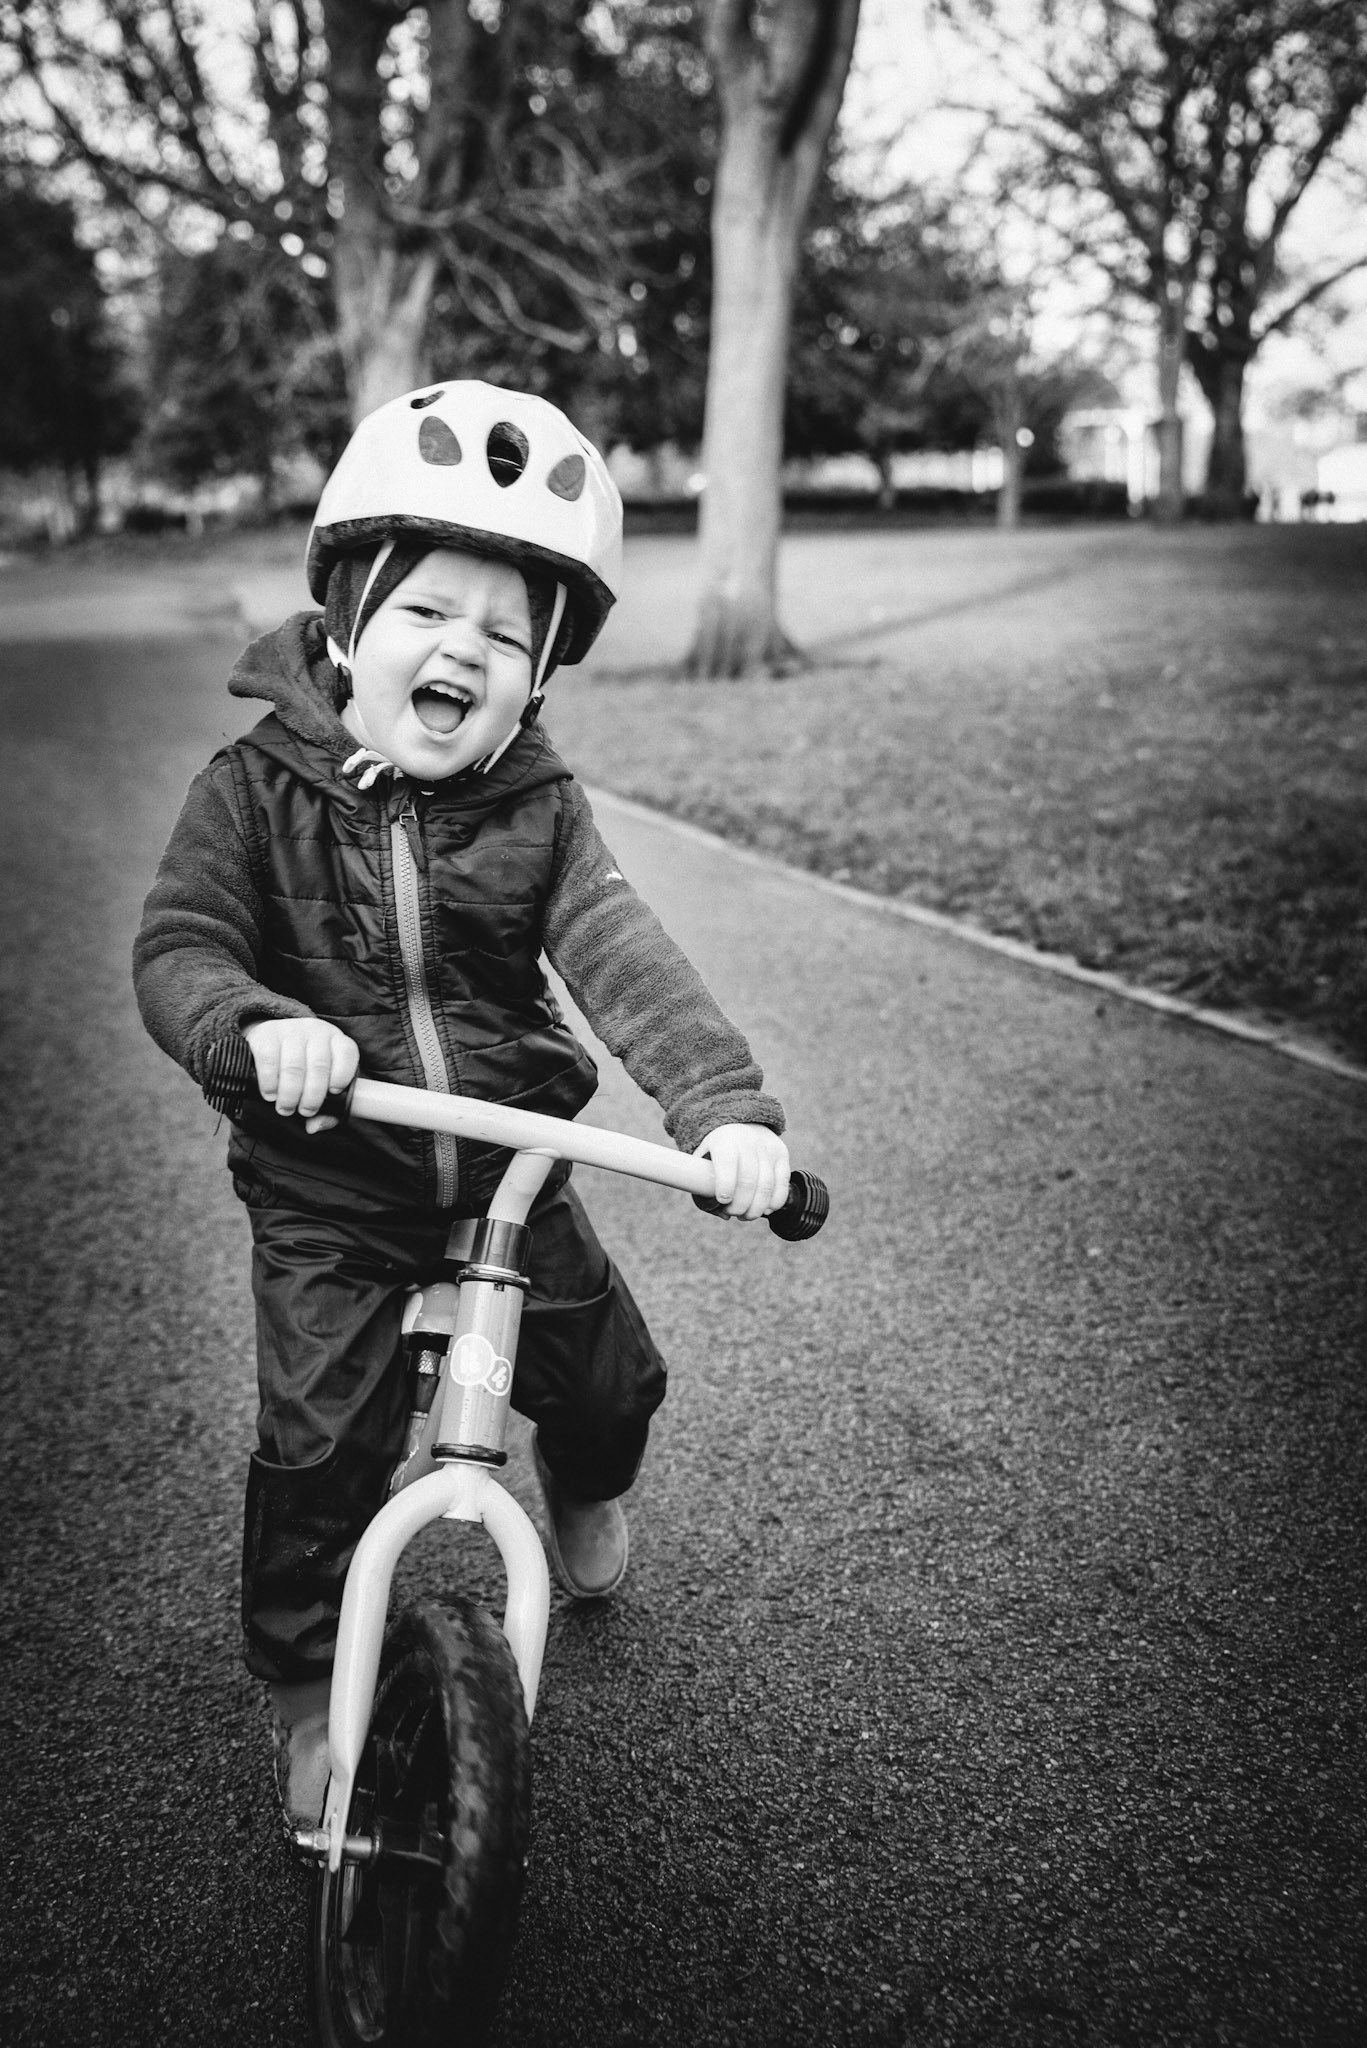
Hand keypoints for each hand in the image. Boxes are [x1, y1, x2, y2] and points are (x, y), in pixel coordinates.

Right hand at [243, 1018, 358, 1131]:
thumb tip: (315, 1127)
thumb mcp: (318, 1082)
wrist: (268, 1040)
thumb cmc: (301, 1066)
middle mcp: (315, 1031)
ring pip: (294, 1067)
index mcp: (336, 1040)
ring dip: (290, 1095)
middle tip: (304, 1111)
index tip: (332, 1093)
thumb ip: (325, 1109)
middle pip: (319, 1067)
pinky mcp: (266, 1035)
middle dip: (312, 1096)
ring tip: (286, 1108)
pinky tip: (271, 1094)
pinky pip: (269, 1062)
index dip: (342, 1076)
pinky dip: (270, 1084)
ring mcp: (290, 1031)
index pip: (347, 1053)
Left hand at [694, 1124, 789, 1221]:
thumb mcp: (703, 1159)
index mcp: (725, 1140)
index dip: (725, 1187)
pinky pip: (782, 1184)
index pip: (727, 1164)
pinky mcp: (782, 1155)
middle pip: (749, 1180)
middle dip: (741, 1205)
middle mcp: (748, 1141)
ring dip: (757, 1208)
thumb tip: (724, 1216)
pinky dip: (775, 1202)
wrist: (741, 1122)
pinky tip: (765, 1209)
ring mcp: (768, 1148)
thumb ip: (705, 1188)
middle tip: (734, 1213)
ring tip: (747, 1215)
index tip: (723, 1201)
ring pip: (767, 1185)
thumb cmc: (718, 1150)